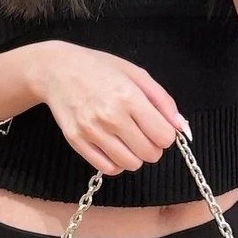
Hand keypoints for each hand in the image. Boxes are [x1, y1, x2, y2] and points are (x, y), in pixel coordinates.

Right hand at [28, 40, 187, 176]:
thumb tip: (180, 127)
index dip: (166, 135)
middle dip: (153, 146)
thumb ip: (162, 100)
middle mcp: (111, 117)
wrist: (57, 70)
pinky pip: (108, 168)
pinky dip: (116, 162)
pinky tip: (114, 147)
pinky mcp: (77, 142)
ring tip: (128, 139)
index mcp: (129, 97)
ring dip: (135, 156)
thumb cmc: (99, 68)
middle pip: (149, 154)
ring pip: (130, 164)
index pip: (163, 136)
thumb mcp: (136, 74)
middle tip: (143, 133)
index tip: (158, 127)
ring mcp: (92, 131)